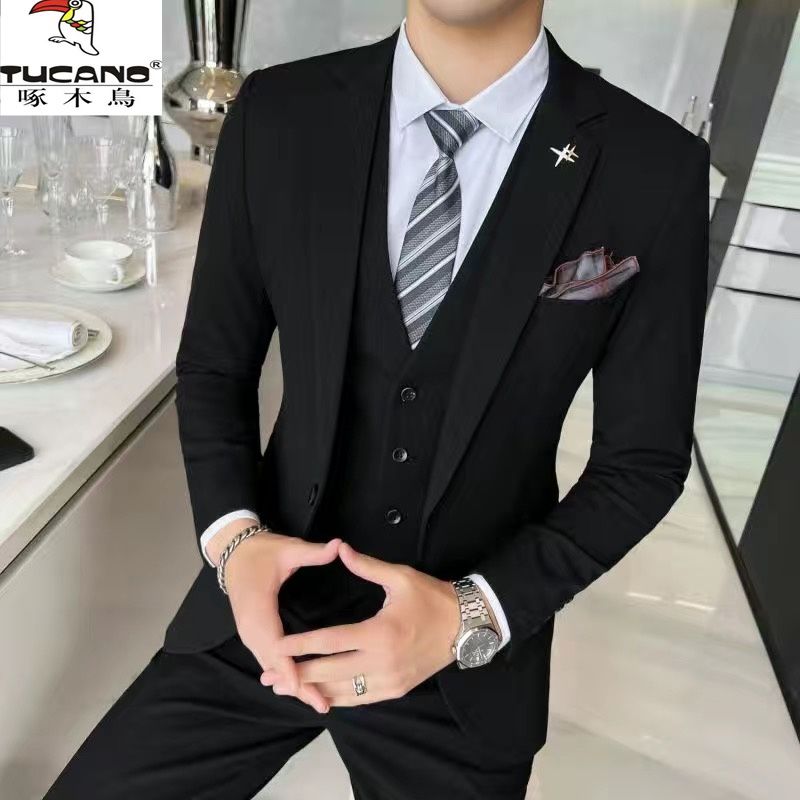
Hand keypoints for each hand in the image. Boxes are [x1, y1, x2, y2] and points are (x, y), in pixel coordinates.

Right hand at [224, 531, 341, 713]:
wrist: (235, 552)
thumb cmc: (262, 551)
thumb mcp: (288, 549)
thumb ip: (313, 552)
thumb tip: (340, 545)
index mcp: (258, 608)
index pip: (274, 644)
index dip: (288, 666)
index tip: (304, 685)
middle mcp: (250, 627)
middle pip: (273, 662)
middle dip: (296, 685)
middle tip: (322, 704)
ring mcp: (249, 632)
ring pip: (270, 664)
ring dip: (291, 683)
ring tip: (316, 702)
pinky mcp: (253, 633)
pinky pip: (268, 658)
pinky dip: (283, 674)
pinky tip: (300, 686)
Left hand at [264, 542, 459, 705]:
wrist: (466, 626)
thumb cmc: (432, 597)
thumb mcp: (400, 577)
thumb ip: (366, 566)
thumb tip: (339, 548)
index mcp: (380, 633)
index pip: (330, 642)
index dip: (301, 645)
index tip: (278, 646)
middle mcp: (382, 662)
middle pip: (330, 673)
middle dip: (297, 675)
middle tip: (269, 677)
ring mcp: (390, 680)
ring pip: (343, 692)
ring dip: (313, 691)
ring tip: (286, 689)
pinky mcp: (396, 689)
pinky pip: (360, 699)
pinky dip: (338, 698)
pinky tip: (320, 695)